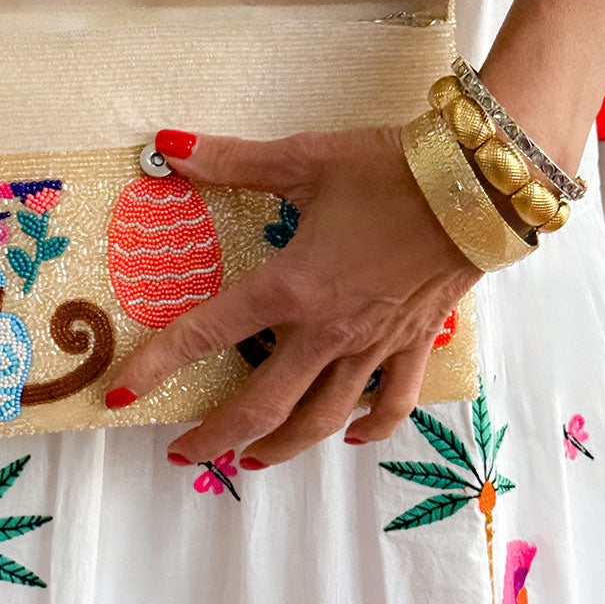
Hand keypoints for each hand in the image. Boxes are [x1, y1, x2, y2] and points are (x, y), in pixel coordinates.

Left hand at [111, 128, 482, 465]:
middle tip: (183, 454)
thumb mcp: (305, 158)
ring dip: (282, 447)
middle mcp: (327, 331)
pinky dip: (370, 428)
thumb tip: (168, 144)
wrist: (482, 183)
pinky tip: (351, 437)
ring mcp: (374, 345)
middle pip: (262, 406)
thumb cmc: (392, 168)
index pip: (206, 334)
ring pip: (322, 419)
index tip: (123, 392)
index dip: (158, 365)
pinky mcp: (415, 344)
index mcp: (291, 287)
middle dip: (216, 436)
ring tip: (251, 459)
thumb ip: (232, 160)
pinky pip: (392, 404)